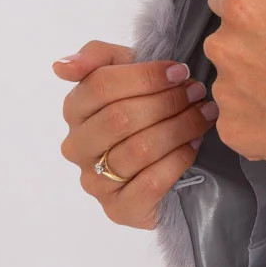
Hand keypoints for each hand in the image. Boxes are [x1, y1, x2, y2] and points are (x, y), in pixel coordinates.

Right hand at [54, 41, 217, 228]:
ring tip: (204, 115)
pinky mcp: (119, 209)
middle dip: (166, 102)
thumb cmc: (142, 109)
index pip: (101, 86)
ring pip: (139, 149)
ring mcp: (95, 181)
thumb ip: (97, 57)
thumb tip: (61, 65)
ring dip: (179, 128)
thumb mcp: (125, 72)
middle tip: (197, 93)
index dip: (145, 77)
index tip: (180, 72)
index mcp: (74, 110)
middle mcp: (77, 147)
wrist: (163, 162)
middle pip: (120, 118)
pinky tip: (195, 145)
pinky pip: (152, 182)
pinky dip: (178, 159)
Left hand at [203, 0, 265, 166]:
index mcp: (243, 11)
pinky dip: (252, 115)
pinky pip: (233, 116)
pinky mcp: (233, 131)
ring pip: (227, 78)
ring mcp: (226, 95)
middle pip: (223, 38)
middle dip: (248, 43)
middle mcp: (225, 50)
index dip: (253, 6)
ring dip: (248, 81)